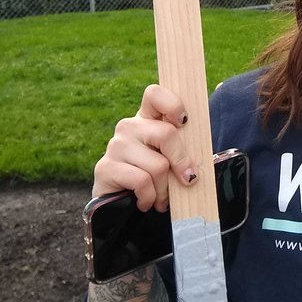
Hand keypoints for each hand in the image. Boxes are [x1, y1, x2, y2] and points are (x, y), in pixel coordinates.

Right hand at [92, 84, 199, 211]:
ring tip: (161, 198)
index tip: (184, 122)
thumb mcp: (171, 160)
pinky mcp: (105, 168)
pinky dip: (150, 197)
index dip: (173, 104)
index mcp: (146, 118)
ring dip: (165, 189)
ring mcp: (115, 146)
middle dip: (181, 162)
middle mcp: (128, 127)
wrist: (121, 207)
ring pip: (158, 165)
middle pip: (166, 134)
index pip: (155, 94)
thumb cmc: (154, 180)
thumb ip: (183, 150)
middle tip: (187, 180)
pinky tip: (145, 202)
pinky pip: (142, 181)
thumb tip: (195, 168)